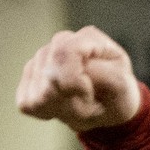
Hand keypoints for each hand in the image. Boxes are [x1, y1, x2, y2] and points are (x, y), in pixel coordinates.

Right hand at [17, 28, 143, 133]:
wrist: (109, 106)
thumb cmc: (117, 93)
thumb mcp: (122, 86)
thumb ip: (102, 75)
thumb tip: (73, 73)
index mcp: (88, 38)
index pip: (63, 52)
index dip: (73, 81)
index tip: (89, 95)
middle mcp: (60, 41)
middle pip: (48, 77)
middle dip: (69, 102)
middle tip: (88, 105)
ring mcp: (41, 58)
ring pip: (37, 95)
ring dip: (60, 109)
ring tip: (78, 105)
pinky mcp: (28, 77)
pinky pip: (27, 103)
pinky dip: (46, 112)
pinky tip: (62, 106)